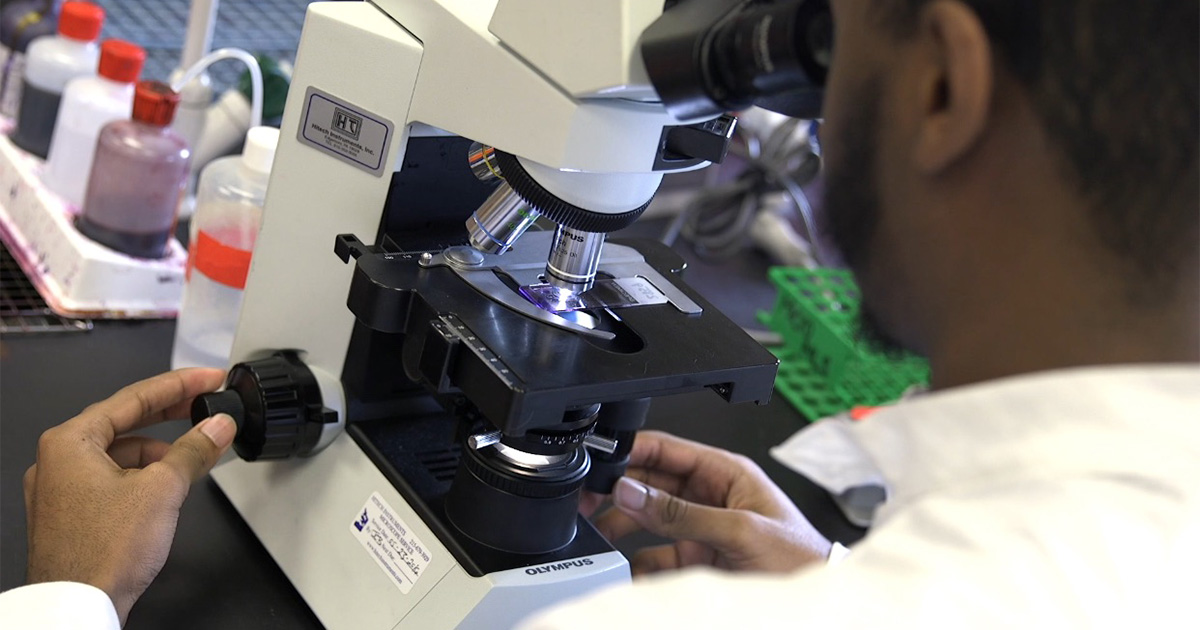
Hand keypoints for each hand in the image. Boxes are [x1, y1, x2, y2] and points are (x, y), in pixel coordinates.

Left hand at [23, 368, 235, 623]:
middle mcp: (58, 460)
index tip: (208, 378)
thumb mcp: (163, 489)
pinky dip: (145, 475)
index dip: (179, 385)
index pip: (133, 397)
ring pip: (121, 453)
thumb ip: (194, 450)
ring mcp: (62, 488)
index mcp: (70, 442)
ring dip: (160, 451)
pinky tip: (170, 486)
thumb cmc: (103, 551)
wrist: (78, 606)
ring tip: (197, 455)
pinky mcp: (72, 514)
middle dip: (171, 414)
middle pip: (125, 422)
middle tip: (207, 402)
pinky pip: (114, 478)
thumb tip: (217, 427)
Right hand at [589, 431, 830, 575]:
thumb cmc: (798, 557)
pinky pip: (656, 555)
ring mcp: (701, 527)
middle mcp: (709, 495)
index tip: (601, 458)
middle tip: (589, 498)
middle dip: (619, 490)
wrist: (814, 596)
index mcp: (725, 472)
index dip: (632, 450)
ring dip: (623, 525)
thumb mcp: (739, 530)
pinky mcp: (697, 558)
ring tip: (600, 530)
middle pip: (651, 483)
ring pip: (648, 519)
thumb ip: (682, 512)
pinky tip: (627, 566)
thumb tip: (635, 492)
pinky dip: (638, 562)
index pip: (667, 451)